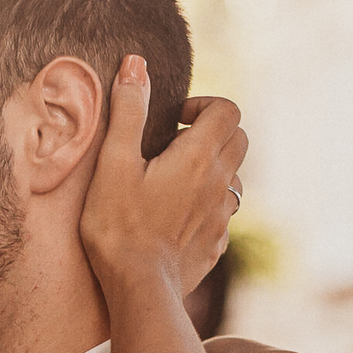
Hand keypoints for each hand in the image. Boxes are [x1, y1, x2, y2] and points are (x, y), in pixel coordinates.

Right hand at [81, 57, 246, 301]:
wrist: (138, 289)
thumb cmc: (119, 226)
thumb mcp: (113, 164)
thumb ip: (127, 111)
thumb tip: (135, 64)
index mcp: (199, 156)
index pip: (228, 110)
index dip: (205, 105)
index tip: (176, 119)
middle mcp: (220, 183)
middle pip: (239, 139)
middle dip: (214, 132)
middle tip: (176, 145)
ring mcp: (222, 218)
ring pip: (234, 180)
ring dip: (212, 172)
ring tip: (175, 183)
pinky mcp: (216, 247)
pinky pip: (223, 217)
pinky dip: (207, 208)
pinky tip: (176, 220)